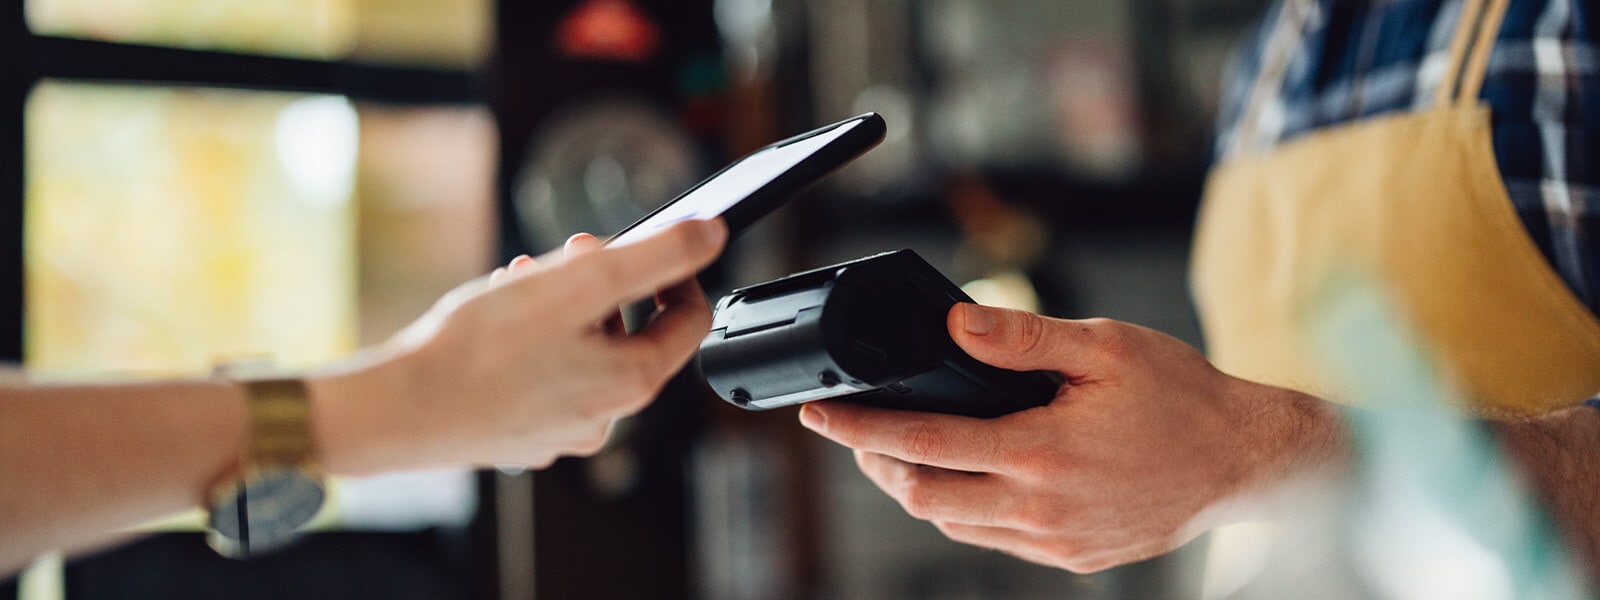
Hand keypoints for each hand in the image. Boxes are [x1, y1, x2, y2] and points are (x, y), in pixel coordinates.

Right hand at [314, 218, 726, 473]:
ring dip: (562, 305)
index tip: (649, 246)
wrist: (401, 409)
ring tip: (520, 280)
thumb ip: (655, 256)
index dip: (676, 273)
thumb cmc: (481, 350)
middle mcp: (605, 417)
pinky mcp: (523, 432)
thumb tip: (710, 236)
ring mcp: (563, 430)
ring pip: (583, 350)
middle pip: (630, 332)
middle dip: (603, 283)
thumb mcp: (581, 282)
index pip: (689, 321)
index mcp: (632, 382)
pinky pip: (546, 374)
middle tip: (567, 254)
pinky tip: (496, 319)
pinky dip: (533, 339)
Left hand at [800, 303, 1342, 572]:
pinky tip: (961, 477)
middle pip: (922, 497)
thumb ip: (1022, 338)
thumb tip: (952, 325)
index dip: (860, 429)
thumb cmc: (1182, 397)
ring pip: (953, 524)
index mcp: (1042, 451)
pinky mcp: (1071, 557)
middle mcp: (1042, 507)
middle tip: (852, 434)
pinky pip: (993, 539)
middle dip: (875, 465)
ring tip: (898, 451)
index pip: (924, 442)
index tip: (821, 414)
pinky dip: (962, 509)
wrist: (1246, 461)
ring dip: (915, 489)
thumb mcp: (1105, 346)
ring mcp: (1056, 540)